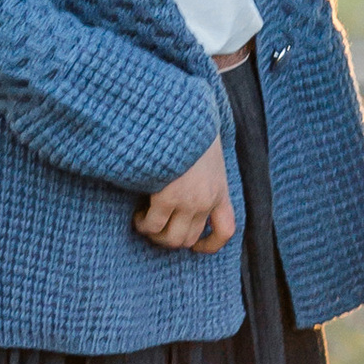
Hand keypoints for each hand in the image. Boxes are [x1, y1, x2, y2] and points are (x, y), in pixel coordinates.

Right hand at [136, 133, 234, 251]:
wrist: (183, 115)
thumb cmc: (192, 129)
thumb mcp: (209, 153)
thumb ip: (204, 171)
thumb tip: (191, 179)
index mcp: (220, 189)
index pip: (225, 230)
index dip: (210, 245)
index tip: (195, 248)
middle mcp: (207, 200)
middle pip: (189, 238)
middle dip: (169, 238)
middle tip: (156, 226)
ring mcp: (188, 201)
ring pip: (171, 239)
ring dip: (155, 235)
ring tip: (145, 220)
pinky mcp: (167, 198)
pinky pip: (151, 225)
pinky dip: (142, 224)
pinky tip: (138, 215)